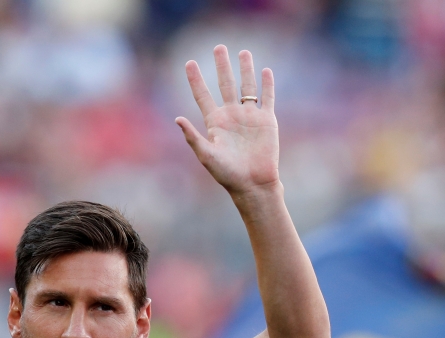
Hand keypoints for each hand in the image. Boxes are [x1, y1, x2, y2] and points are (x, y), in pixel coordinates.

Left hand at [176, 46, 278, 197]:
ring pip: (247, 87)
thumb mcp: (206, 155)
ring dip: (246, 69)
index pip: (203, 95)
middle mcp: (231, 116)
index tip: (189, 62)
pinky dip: (267, 85)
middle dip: (222, 66)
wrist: (253, 184)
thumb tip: (177, 119)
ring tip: (243, 52)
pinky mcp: (266, 121)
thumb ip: (193, 137)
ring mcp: (249, 117)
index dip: (196, 79)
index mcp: (215, 122)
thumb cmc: (227, 174)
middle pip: (225, 84)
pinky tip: (265, 71)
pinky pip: (267, 98)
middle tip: (219, 47)